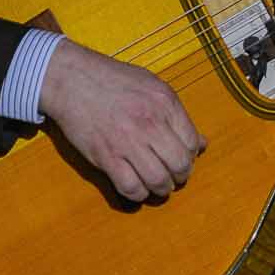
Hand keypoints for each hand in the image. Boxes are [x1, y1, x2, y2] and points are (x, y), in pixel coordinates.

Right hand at [38, 38, 205, 202]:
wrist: (73, 80)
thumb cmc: (112, 80)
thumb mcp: (152, 86)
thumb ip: (176, 115)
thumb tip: (201, 144)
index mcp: (164, 103)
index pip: (192, 143)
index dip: (190, 156)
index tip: (181, 158)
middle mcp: (150, 123)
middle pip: (180, 165)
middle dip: (180, 176)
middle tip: (172, 176)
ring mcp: (127, 142)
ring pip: (158, 181)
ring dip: (162, 189)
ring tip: (157, 185)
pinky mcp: (106, 157)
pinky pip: (131, 188)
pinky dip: (138, 193)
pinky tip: (137, 186)